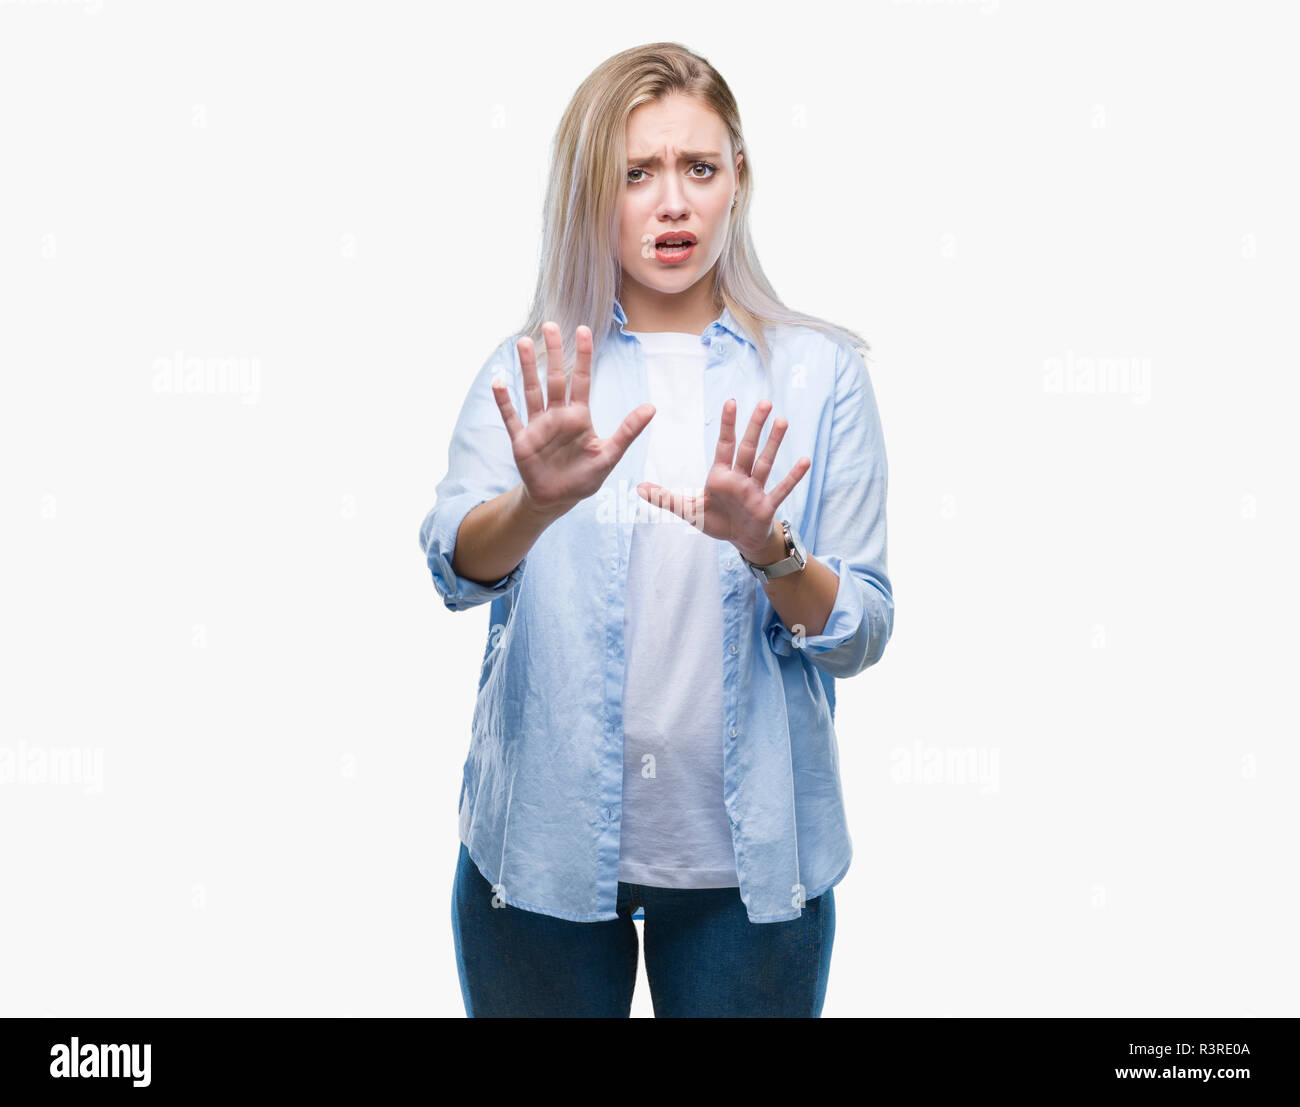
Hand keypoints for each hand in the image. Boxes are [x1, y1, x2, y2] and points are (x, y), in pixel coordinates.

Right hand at [492, 321, 655, 516]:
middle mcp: (558, 416)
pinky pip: (511, 417)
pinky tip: (498, 382)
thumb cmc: (584, 478)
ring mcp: (538, 426)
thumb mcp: (609, 456)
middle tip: (550, 326)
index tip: (582, 330)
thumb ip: (628, 432)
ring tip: (522, 342)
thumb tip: (652, 408)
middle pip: (555, 378)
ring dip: (527, 368)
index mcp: (579, 417)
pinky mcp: (522, 440)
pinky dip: (504, 401)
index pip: (581, 380)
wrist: (556, 500)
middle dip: (553, 352)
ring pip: (532, 391)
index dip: (583, 356)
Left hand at [636, 398, 809, 557]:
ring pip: (765, 463)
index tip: (731, 402)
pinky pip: (781, 489)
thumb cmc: (716, 520)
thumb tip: (639, 488)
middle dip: (755, 426)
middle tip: (765, 402)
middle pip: (748, 448)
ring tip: (783, 422)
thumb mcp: (688, 511)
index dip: (728, 425)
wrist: (739, 540)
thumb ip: (665, 499)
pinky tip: (805, 460)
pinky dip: (792, 476)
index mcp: (720, 476)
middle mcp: (740, 478)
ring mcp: (755, 491)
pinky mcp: (766, 506)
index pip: (724, 445)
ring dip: (774, 444)